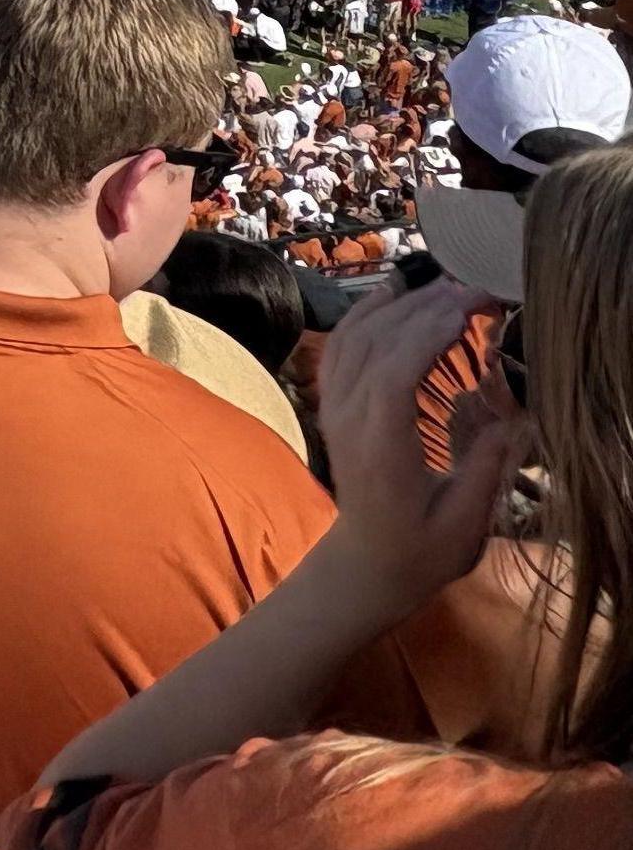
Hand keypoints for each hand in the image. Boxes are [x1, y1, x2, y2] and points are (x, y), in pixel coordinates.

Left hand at [315, 278, 525, 620]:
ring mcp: (333, 406)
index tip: (466, 311)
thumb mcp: (464, 522)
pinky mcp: (332, 401)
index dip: (424, 336)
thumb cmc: (421, 549)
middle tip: (473, 290)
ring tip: (447, 287)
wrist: (368, 561)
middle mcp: (347, 419)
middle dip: (423, 310)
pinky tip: (395, 296)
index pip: (391, 376)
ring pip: (354, 337)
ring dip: (398, 306)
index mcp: (379, 449)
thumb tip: (517, 414)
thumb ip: (485, 467)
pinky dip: (367, 314)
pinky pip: (341, 345)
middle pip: (374, 345)